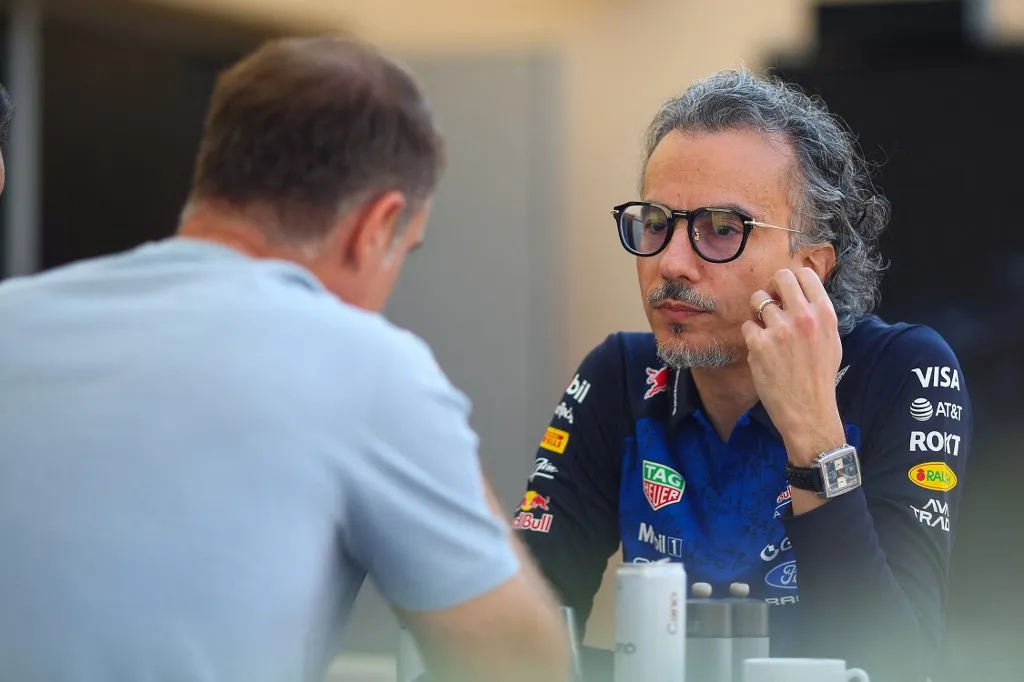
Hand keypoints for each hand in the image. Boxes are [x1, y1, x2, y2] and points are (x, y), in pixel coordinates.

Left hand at [741, 268, 845, 466]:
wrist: (808, 409)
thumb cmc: (820, 376)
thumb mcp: (831, 340)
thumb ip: (817, 314)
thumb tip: (800, 293)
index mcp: (824, 314)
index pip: (805, 274)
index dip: (792, 279)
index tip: (786, 290)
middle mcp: (803, 317)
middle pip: (780, 277)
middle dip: (772, 287)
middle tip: (771, 302)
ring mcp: (780, 329)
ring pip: (758, 299)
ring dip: (758, 311)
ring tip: (766, 328)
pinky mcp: (759, 344)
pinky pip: (747, 325)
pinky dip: (752, 335)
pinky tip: (762, 349)